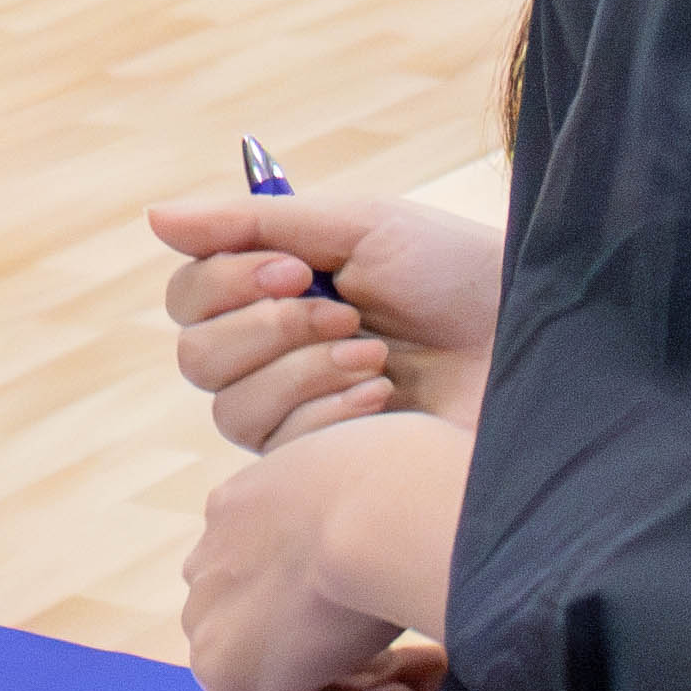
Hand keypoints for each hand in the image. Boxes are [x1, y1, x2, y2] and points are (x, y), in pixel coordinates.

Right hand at [149, 189, 500, 443]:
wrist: (537, 345)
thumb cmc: (457, 278)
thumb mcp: (362, 229)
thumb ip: (256, 223)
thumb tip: (154, 218)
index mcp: (275, 294)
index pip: (189, 296)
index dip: (226, 283)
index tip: (296, 269)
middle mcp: (274, 358)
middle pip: (195, 356)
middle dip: (265, 330)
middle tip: (342, 312)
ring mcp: (298, 418)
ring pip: (230, 407)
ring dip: (301, 372)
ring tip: (374, 356)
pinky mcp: (326, 472)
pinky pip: (280, 452)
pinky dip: (331, 416)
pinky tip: (387, 402)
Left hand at [179, 415, 468, 690]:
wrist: (387, 511)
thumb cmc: (418, 480)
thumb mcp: (393, 478)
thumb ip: (377, 512)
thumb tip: (417, 534)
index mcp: (250, 501)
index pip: (290, 571)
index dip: (359, 599)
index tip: (417, 600)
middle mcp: (217, 553)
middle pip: (282, 627)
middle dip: (359, 653)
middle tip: (430, 657)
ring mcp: (211, 613)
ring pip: (278, 680)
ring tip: (429, 678)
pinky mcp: (222, 674)